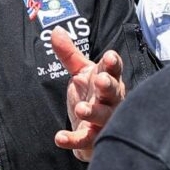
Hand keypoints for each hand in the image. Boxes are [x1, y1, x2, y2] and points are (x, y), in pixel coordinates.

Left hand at [52, 27, 124, 161]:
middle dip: (108, 86)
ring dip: (92, 113)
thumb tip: (55, 30)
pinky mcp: (92, 139)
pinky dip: (73, 139)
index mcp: (109, 80)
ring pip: (102, 117)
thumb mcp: (82, 73)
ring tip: (81, 109)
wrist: (94, 129)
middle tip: (100, 81)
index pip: (113, 70)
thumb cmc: (93, 95)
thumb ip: (70, 54)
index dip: (112, 63)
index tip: (109, 56)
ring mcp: (104, 121)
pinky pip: (84, 140)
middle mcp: (111, 100)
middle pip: (113, 92)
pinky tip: (59, 137)